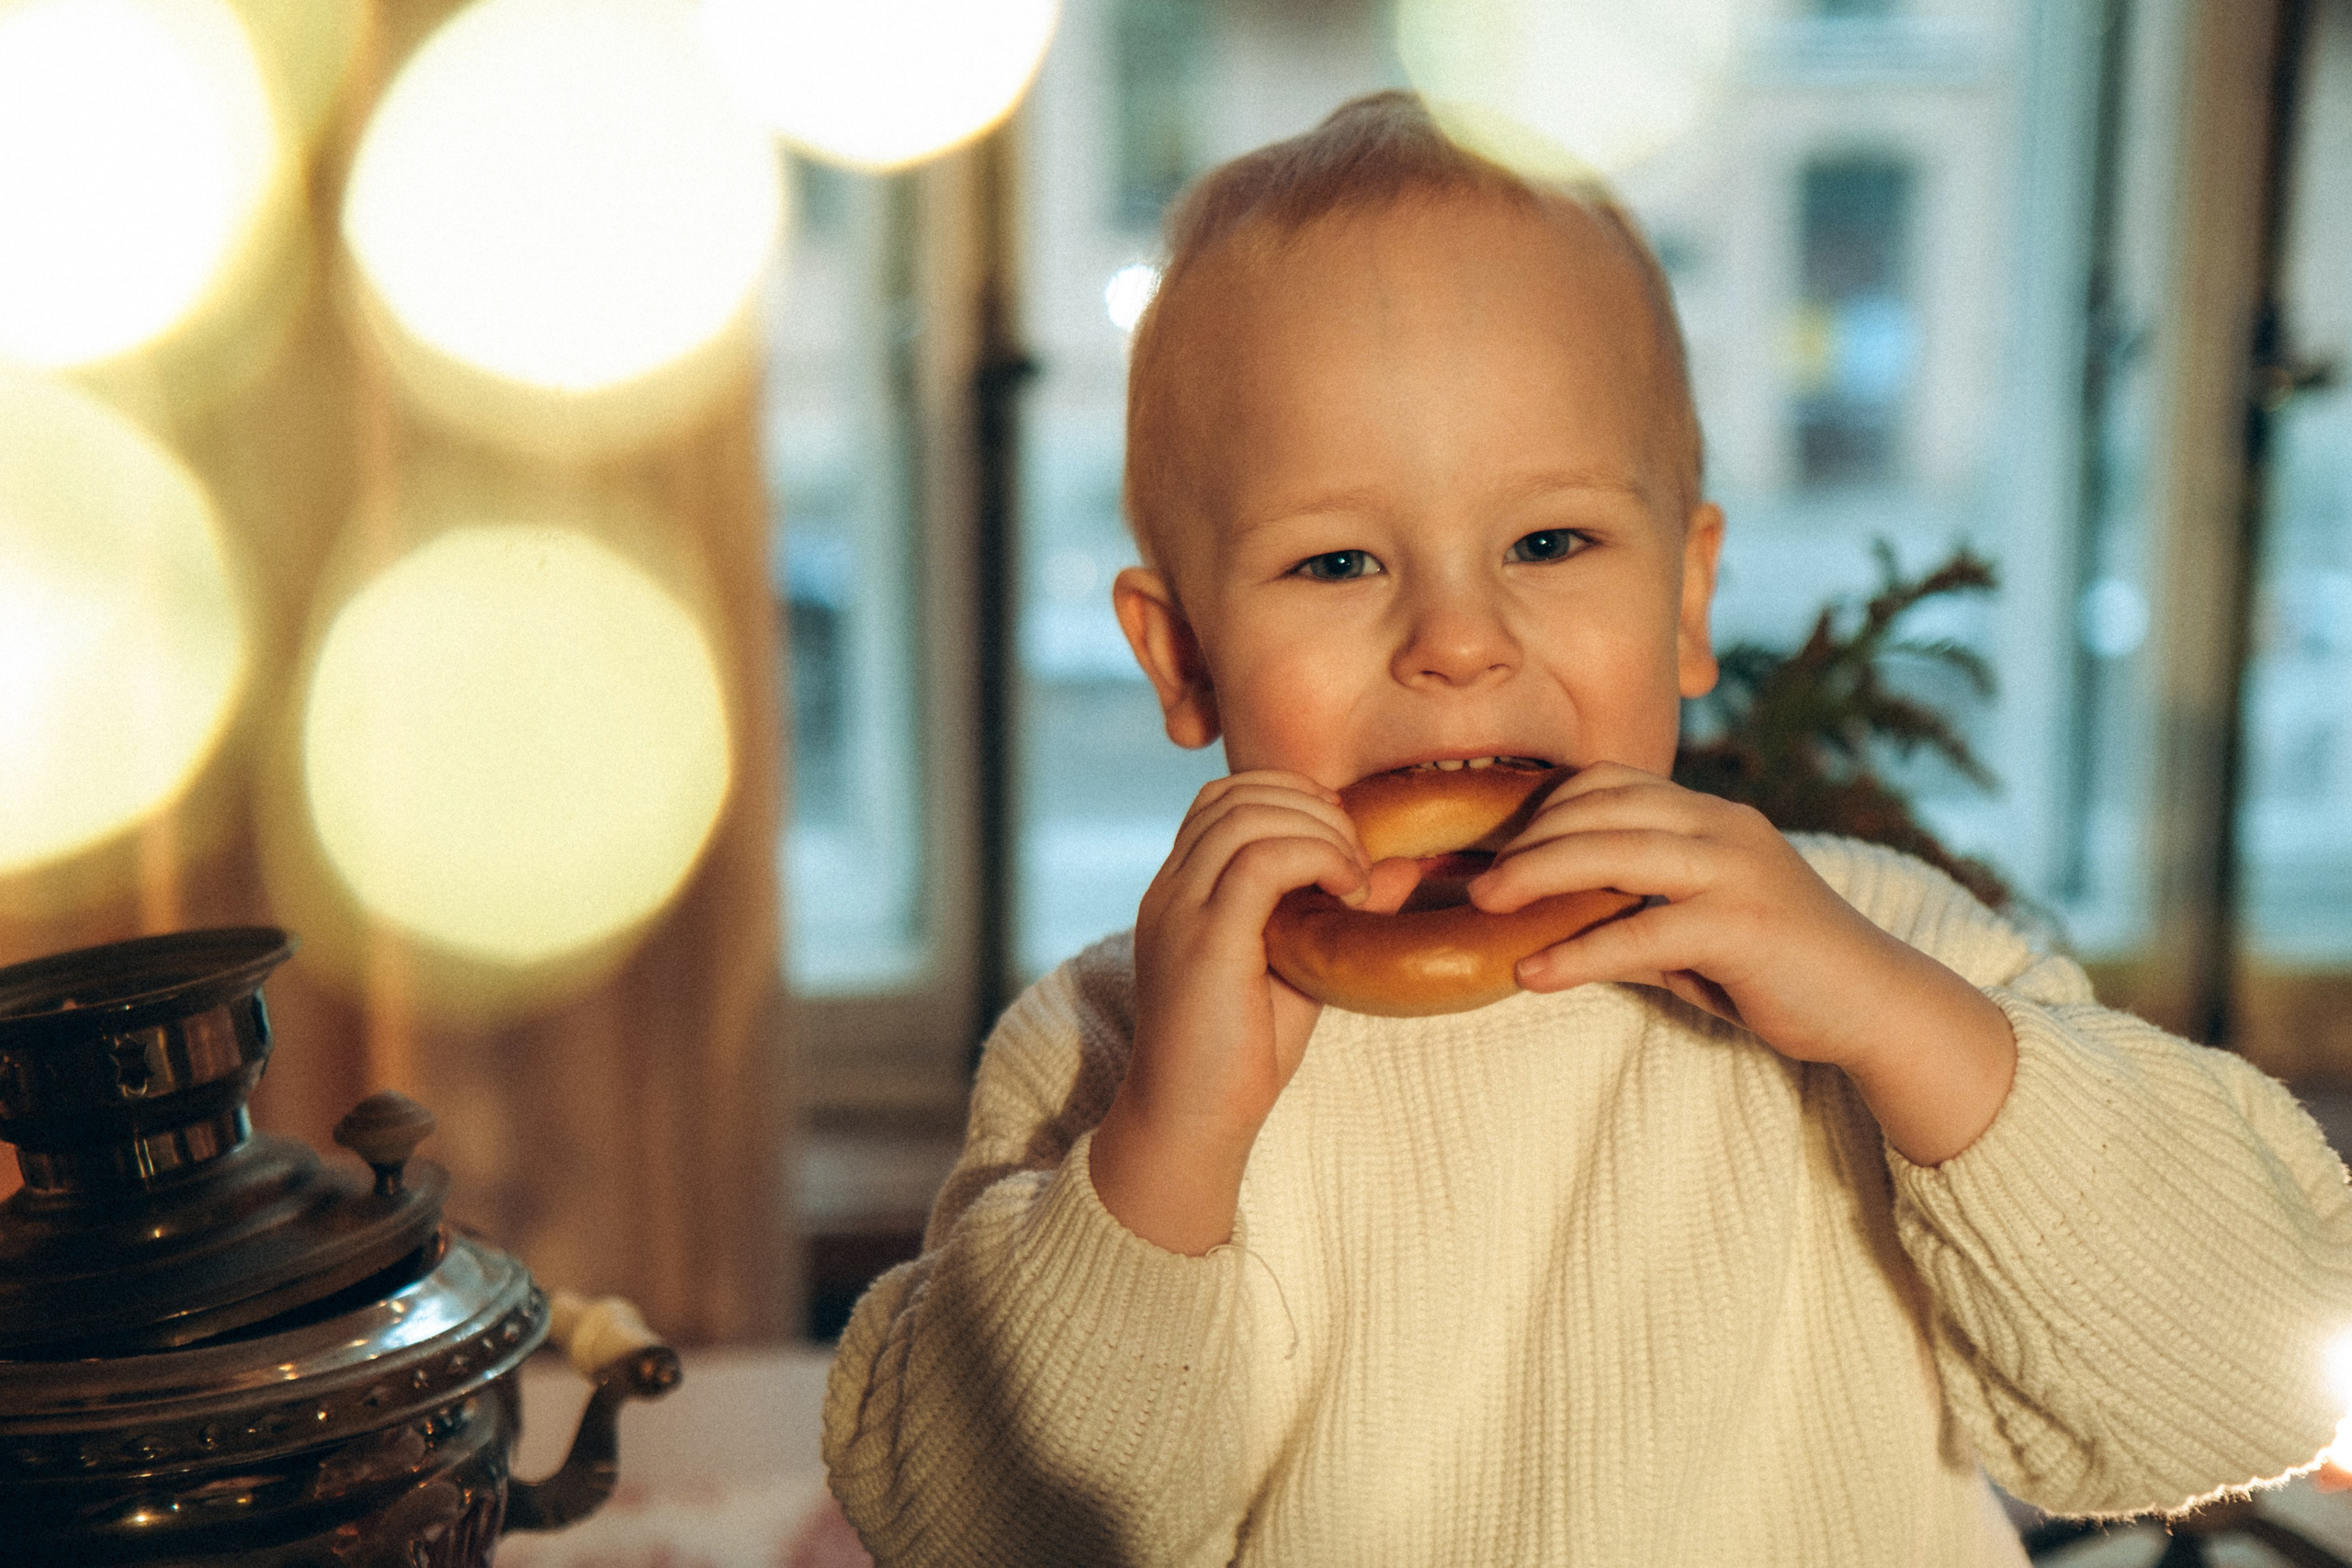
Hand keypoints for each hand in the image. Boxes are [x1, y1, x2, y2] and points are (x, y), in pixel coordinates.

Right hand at [1091, 771, 1412, 1252]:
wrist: (1191, 1125)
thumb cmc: (1242, 1056)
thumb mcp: (1299, 968)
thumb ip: (1334, 914)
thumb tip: (1403, 864)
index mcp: (1180, 892)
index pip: (1225, 799)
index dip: (1291, 799)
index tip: (1341, 843)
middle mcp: (1169, 890)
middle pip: (1234, 792)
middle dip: (1311, 805)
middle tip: (1357, 857)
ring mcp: (1178, 910)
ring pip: (1248, 813)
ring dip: (1319, 829)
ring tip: (1355, 877)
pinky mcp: (1202, 940)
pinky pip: (1261, 859)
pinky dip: (1318, 858)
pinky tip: (1350, 894)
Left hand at [1466, 763, 2016, 1164]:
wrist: (1876, 1006)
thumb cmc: (1774, 969)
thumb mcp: (1693, 928)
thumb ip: (1629, 911)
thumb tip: (1541, 922)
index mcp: (1709, 815)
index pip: (1608, 782)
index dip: (1541, 806)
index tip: (1486, 843)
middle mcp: (1721, 827)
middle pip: (1598, 809)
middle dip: (1523, 839)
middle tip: (1467, 877)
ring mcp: (1736, 870)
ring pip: (1613, 853)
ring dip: (1537, 877)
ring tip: (1481, 907)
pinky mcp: (1744, 925)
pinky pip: (1641, 932)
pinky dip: (1578, 952)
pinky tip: (1532, 973)